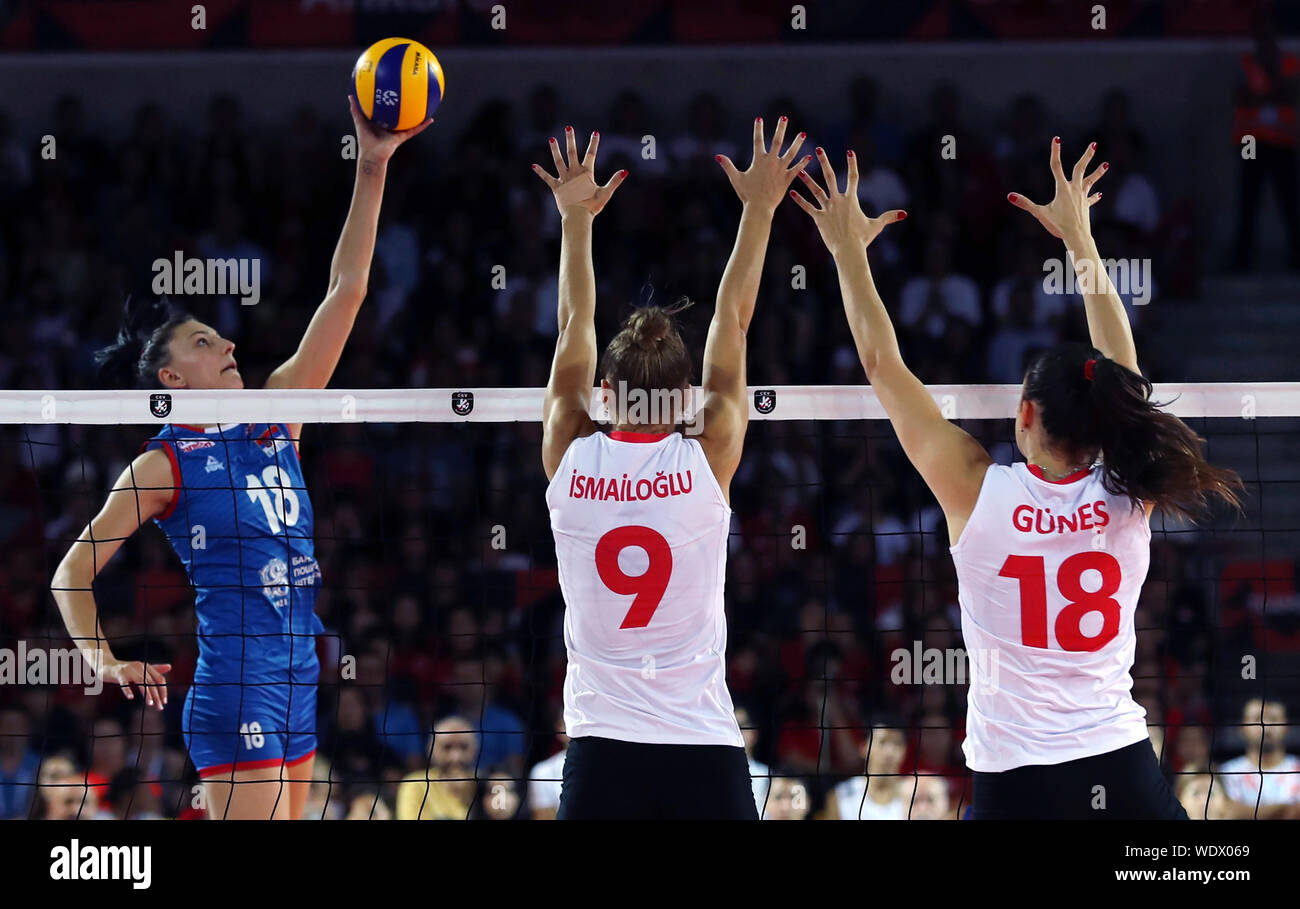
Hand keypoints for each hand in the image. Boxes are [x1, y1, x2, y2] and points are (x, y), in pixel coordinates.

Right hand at [103, 659, 170, 709]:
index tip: (164, 702)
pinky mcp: (118, 674)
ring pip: (141, 682)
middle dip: (157, 695)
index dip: (163, 690)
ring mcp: (128, 670)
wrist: (105, 664)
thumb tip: (169, 667)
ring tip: (150, 703)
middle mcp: (139, 667)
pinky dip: (128, 690)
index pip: (159, 678)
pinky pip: (124, 682)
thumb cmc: (124, 669)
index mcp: (145, 666)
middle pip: (151, 682)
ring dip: (147, 694)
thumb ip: (154, 669)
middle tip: (159, 707)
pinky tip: (131, 697)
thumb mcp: (140, 668)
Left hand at [348, 95, 431, 166]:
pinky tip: (430, 119)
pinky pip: (414, 130)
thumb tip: (351, 96)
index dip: (391, 103)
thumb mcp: (360, 121)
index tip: (394, 93)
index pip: (388, 110)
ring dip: (418, 116)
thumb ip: (356, 109)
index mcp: (382, 123)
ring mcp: (398, 132)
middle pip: (401, 115)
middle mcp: (391, 127)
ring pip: (410, 122)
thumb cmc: (365, 140)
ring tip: (426, 106)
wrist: (372, 155)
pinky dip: (422, 126)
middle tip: (412, 96)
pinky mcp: (403, 137)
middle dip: (406, 107)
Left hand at [532, 126, 626, 216]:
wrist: (577, 217)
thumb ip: (615, 181)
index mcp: (586, 173)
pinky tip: (533, 165)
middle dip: (571, 139)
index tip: (595, 132)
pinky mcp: (556, 188)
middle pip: (572, 153)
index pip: (591, 154)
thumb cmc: (592, 207)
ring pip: (558, 161)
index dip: (594, 143)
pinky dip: (540, 172)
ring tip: (551, 139)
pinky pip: (547, 178)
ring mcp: (564, 179)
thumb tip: (625, 171)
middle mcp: (574, 173)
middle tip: (568, 127)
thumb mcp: (605, 193)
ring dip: (555, 149)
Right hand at [716, 116, 809, 212]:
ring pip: (791, 153)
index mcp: (759, 161)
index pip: (757, 141)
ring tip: (803, 133)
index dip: (758, 129)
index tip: (759, 118)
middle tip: (784, 117)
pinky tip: (809, 156)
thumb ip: (728, 165)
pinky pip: (797, 169)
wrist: (759, 207)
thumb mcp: (736, 178)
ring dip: (797, 142)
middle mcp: (771, 162)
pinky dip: (803, 163)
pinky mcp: (787, 179)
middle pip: (777, 141)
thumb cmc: (746, 194)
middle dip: (780, 128)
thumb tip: (717, 156)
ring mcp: (780, 170)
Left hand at [790, 147, 905, 256]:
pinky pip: (808, 207)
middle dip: (825, 162)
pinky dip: (799, 200)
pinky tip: (791, 193)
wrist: (849, 250)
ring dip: (807, 179)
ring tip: (800, 170)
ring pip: (816, 190)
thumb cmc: (863, 238)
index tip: (850, 151)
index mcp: (852, 199)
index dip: (852, 164)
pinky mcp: (819, 218)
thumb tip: (904, 214)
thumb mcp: (876, 225)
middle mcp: (839, 200)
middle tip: (819, 150)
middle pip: (830, 177)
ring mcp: (828, 208)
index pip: (853, 177)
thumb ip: (889, 217)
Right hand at [1007, 137, 1106, 244]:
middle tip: (1094, 144)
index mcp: (1062, 188)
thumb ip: (1025, 203)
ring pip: (1091, 181)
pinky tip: (1099, 194)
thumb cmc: (1058, 225)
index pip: (1056, 166)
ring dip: (1098, 172)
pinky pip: (1090, 198)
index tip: (1057, 139)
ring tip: (1106, 164)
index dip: (1055, 152)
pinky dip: (1094, 196)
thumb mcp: (1039, 213)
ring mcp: (1082, 197)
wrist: (1076, 235)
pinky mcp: (1085, 206)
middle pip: (1080, 168)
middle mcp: (1074, 189)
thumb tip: (1010, 196)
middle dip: (1087, 155)